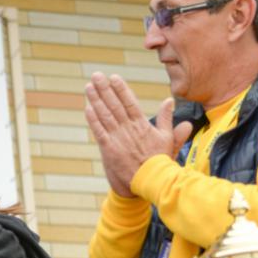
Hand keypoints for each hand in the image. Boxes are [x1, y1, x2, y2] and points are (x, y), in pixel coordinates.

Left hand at [84, 72, 192, 196]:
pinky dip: (93, 119)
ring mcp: (117, 138)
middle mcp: (128, 128)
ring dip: (96, 100)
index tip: (113, 77)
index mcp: (142, 125)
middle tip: (96, 75)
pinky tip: (87, 108)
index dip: (120, 89)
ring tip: (89, 87)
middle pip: (114, 105)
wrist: (151, 181)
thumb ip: (168, 119)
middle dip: (104, 89)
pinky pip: (99, 131)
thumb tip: (170, 101)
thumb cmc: (160, 161)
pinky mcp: (108, 149)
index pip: (129, 102)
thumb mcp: (167, 138)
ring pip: (104, 115)